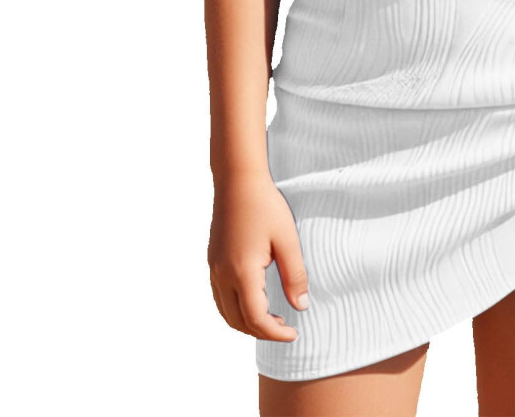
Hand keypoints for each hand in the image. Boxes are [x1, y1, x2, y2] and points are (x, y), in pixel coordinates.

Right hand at [207, 171, 308, 341]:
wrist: (237, 180)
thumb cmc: (265, 206)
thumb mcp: (287, 240)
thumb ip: (295, 275)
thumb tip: (301, 306)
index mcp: (242, 272)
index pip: (256, 318)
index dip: (275, 333)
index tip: (294, 333)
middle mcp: (223, 275)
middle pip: (238, 321)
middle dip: (261, 331)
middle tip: (285, 327)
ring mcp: (214, 269)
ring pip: (225, 312)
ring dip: (247, 322)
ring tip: (272, 317)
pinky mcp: (213, 261)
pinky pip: (220, 297)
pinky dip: (236, 308)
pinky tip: (255, 298)